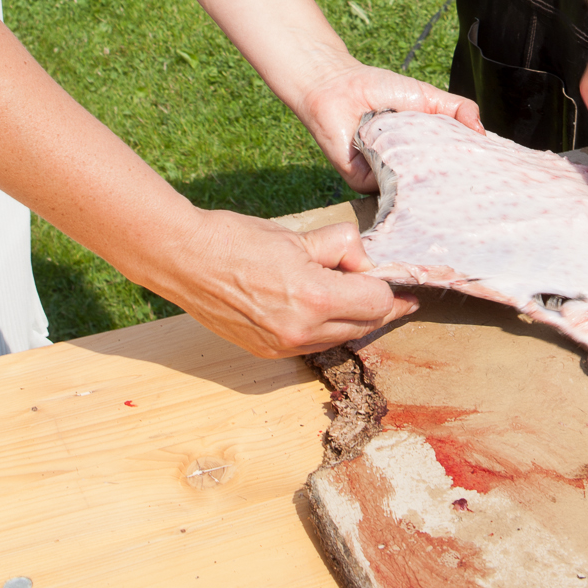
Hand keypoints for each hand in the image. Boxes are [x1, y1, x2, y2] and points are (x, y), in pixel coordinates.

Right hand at [164, 207, 417, 357]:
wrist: (185, 260)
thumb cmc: (238, 240)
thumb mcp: (299, 236)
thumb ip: (340, 248)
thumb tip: (364, 261)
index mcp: (315, 299)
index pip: (377, 303)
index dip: (391, 290)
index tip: (402, 284)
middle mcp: (302, 333)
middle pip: (364, 326)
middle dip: (378, 307)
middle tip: (387, 289)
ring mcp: (282, 347)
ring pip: (340, 339)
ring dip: (353, 320)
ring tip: (354, 295)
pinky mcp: (265, 352)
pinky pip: (312, 346)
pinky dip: (325, 329)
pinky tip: (322, 307)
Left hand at [296, 60, 482, 190]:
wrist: (338, 87)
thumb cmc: (380, 88)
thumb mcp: (427, 96)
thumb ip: (457, 109)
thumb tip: (482, 132)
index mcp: (421, 150)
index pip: (449, 168)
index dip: (468, 172)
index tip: (492, 176)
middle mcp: (405, 168)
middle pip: (433, 186)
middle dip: (453, 185)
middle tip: (477, 188)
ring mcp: (386, 179)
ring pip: (413, 192)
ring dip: (427, 183)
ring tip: (444, 176)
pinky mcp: (364, 184)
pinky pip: (388, 191)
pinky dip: (399, 178)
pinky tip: (407, 166)